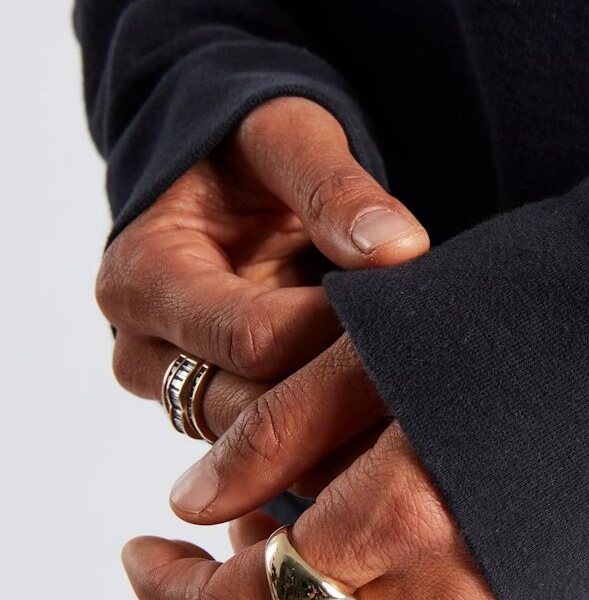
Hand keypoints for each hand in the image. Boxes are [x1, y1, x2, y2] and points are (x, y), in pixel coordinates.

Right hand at [96, 96, 428, 434]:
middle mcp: (145, 350)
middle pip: (253, 409)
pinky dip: (340, 445)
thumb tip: (398, 248)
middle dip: (345, 394)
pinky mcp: (220, 417)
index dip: (339, 334)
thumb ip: (335, 188)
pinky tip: (398, 428)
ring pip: (267, 453)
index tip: (409, 314)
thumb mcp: (287, 139)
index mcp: (143, 276)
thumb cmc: (251, 154)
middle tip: (434, 375)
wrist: (227, 184)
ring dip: (345, 433)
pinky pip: (282, 460)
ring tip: (422, 404)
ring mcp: (179, 394)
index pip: (252, 340)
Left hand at [122, 339, 509, 599]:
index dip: (171, 588)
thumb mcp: (384, 339)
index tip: (139, 543)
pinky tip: (333, 553)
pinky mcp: (520, 599)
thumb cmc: (531, 309)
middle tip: (168, 568)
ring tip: (253, 548)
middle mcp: (451, 584)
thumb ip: (277, 427)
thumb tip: (190, 500)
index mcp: (408, 511)